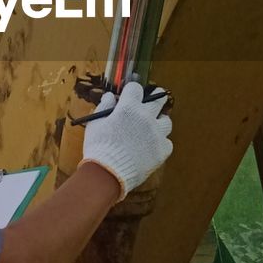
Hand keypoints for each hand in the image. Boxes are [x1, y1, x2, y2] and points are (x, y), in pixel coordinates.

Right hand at [81, 81, 172, 196]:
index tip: (132, 95)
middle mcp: (146, 117)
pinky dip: (160, 143)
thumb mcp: (95, 124)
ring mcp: (156, 134)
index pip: (136, 89)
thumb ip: (104, 107)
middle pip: (158, 100)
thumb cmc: (98, 147)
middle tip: (155, 99)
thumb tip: (109, 96)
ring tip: (154, 127)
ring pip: (166, 122)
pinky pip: (167, 143)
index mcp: (129, 108)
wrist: (108, 173)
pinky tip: (152, 147)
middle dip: (156, 98)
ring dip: (160, 122)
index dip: (132, 91)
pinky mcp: (162, 151)